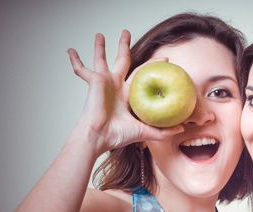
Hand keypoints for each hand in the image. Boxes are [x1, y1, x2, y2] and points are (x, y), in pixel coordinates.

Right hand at [67, 30, 182, 153]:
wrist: (100, 136)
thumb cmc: (119, 135)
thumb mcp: (145, 131)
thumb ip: (163, 131)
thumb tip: (182, 129)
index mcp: (127, 95)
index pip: (142, 76)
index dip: (152, 68)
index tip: (164, 60)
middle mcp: (116, 86)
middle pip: (122, 61)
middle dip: (125, 47)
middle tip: (126, 33)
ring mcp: (104, 82)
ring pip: (101, 59)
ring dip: (100, 47)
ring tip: (100, 34)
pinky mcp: (95, 81)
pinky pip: (82, 69)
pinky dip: (75, 61)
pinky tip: (69, 50)